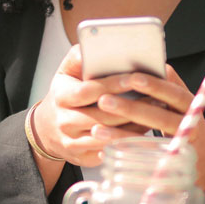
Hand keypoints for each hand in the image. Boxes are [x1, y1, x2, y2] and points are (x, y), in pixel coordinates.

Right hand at [30, 45, 152, 167]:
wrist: (47, 129)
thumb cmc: (65, 94)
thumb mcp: (66, 72)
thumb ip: (79, 57)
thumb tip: (92, 46)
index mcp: (61, 97)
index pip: (89, 91)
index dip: (113, 85)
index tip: (135, 77)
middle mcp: (64, 122)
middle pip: (102, 117)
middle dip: (131, 106)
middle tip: (157, 96)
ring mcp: (73, 143)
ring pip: (109, 136)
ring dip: (135, 125)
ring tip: (155, 112)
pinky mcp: (83, 158)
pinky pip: (111, 150)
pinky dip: (130, 140)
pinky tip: (145, 129)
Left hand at [94, 65, 204, 190]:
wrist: (200, 154)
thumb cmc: (175, 115)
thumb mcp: (173, 99)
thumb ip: (158, 84)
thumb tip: (127, 64)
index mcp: (187, 102)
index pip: (174, 92)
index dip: (155, 85)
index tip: (133, 77)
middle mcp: (189, 123)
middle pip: (163, 117)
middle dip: (132, 109)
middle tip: (104, 100)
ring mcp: (181, 145)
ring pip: (151, 141)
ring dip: (123, 134)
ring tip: (97, 129)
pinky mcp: (170, 163)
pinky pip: (145, 159)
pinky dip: (124, 154)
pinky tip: (104, 151)